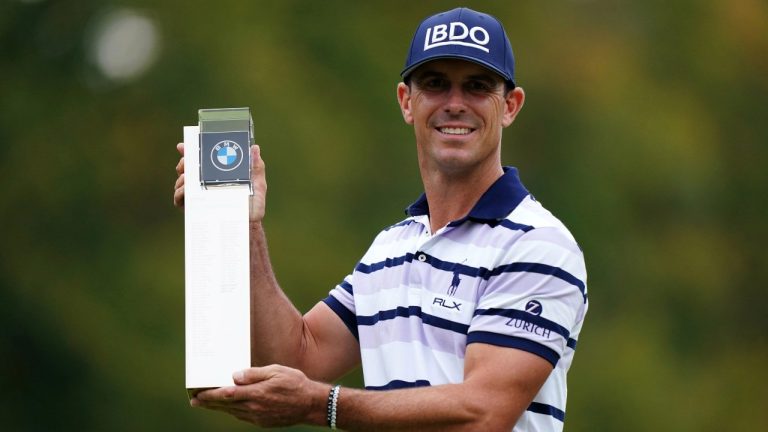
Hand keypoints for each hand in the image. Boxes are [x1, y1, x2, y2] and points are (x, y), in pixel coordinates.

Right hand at [172, 142, 267, 222]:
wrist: (248, 224)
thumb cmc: (253, 204)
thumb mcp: (258, 184)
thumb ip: (257, 166)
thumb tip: (255, 148)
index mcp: (217, 174)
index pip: (200, 159)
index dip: (189, 151)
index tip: (183, 146)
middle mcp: (205, 183)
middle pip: (187, 168)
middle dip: (184, 163)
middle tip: (187, 163)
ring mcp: (198, 195)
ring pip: (181, 182)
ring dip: (182, 178)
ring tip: (187, 177)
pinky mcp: (194, 208)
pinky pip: (180, 199)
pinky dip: (180, 192)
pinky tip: (186, 190)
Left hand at [191, 365, 326, 427]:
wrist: (311, 404)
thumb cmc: (295, 383)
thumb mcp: (276, 371)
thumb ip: (254, 374)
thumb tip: (234, 375)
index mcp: (256, 394)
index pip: (226, 395)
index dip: (210, 395)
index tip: (197, 394)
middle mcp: (254, 408)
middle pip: (226, 405)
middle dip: (209, 403)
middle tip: (195, 401)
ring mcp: (258, 417)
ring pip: (233, 412)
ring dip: (219, 408)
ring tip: (208, 403)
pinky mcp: (263, 422)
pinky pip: (243, 417)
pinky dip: (233, 412)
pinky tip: (230, 408)